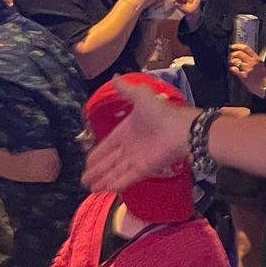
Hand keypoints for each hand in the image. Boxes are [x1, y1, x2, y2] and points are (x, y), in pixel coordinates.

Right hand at [84, 78, 198, 191]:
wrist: (182, 129)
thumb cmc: (161, 112)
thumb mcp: (141, 97)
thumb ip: (126, 90)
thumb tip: (114, 76)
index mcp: (126, 131)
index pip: (108, 145)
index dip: (97, 154)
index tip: (87, 162)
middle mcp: (130, 147)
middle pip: (109, 162)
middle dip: (96, 171)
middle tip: (84, 180)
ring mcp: (137, 159)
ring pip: (116, 172)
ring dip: (103, 180)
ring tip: (90, 188)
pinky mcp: (145, 169)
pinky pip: (127, 177)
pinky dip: (117, 183)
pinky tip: (106, 189)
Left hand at [228, 43, 265, 97]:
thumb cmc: (264, 77)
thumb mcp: (260, 65)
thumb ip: (252, 59)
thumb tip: (242, 54)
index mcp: (257, 59)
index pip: (245, 48)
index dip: (237, 46)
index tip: (233, 46)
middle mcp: (252, 63)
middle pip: (239, 53)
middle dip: (233, 54)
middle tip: (231, 56)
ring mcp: (247, 69)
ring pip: (236, 61)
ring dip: (232, 61)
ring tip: (232, 62)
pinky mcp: (244, 76)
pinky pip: (235, 69)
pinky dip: (232, 68)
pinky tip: (233, 69)